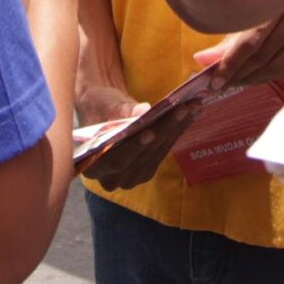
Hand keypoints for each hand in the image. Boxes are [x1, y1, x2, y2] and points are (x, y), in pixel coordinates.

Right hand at [78, 84, 199, 191]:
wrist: (102, 112)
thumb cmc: (99, 107)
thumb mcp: (106, 105)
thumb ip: (123, 111)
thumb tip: (144, 111)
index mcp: (92, 164)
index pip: (115, 159)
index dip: (133, 148)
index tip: (150, 133)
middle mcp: (111, 178)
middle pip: (141, 157)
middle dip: (163, 131)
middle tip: (181, 110)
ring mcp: (130, 178)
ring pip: (155, 155)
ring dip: (175, 131)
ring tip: (190, 109)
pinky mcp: (145, 171)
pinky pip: (161, 153)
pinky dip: (175, 133)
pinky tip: (187, 117)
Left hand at [195, 0, 283, 89]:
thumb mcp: (256, 5)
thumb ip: (230, 36)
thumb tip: (203, 60)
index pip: (252, 40)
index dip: (231, 62)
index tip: (214, 78)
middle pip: (265, 56)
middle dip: (239, 73)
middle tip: (220, 83)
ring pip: (278, 66)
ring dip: (253, 78)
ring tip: (235, 82)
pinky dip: (271, 75)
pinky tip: (256, 76)